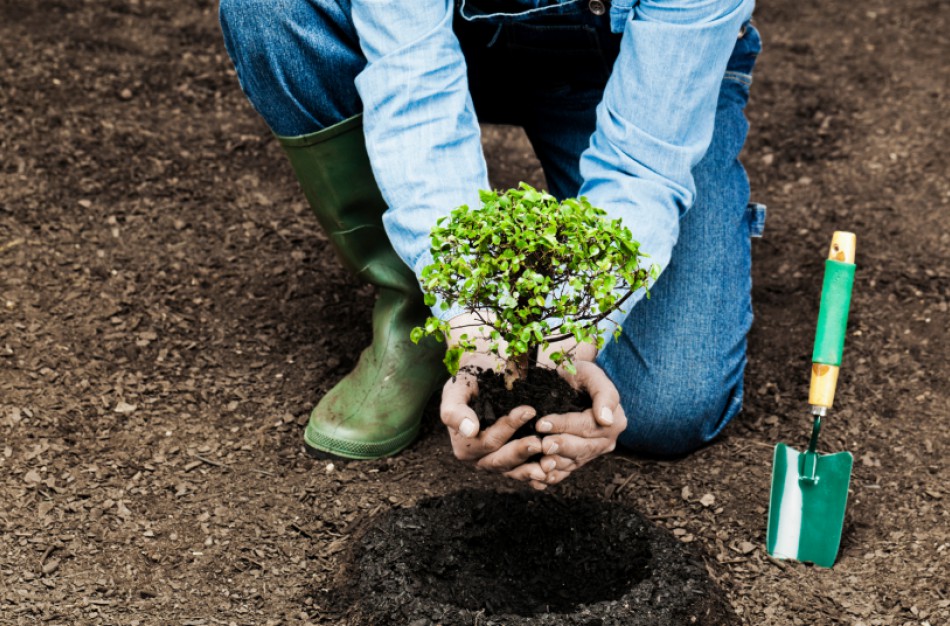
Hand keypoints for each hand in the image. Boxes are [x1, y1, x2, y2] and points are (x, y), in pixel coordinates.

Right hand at [440, 351, 548, 488]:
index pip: (487, 441)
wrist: (482, 376)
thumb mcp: (456, 390)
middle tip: (539, 442)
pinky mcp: (512, 462)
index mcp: (464, 445)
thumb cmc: (469, 381)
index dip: (507, 428)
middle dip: (520, 452)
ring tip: (550, 463)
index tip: (528, 411)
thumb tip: (470, 430)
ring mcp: (496, 461)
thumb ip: (455, 410)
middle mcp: (479, 458)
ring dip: (531, 469)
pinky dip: (537, 474)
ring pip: (514, 471)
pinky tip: (552, 472)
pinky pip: (524, 472)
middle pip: (500, 460)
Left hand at [535, 359, 625, 485]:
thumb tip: (606, 419)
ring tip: (540, 464)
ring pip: (574, 462)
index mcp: (614, 421)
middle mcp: (606, 440)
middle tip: (542, 445)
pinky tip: (539, 479)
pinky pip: (567, 471)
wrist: (572, 383)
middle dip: (561, 447)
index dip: (564, 425)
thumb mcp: (592, 374)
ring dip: (557, 465)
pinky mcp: (579, 460)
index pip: (587, 426)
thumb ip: (604, 394)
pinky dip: (554, 476)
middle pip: (583, 448)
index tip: (542, 423)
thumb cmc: (580, 375)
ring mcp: (592, 452)